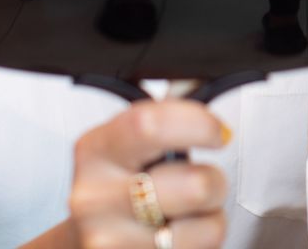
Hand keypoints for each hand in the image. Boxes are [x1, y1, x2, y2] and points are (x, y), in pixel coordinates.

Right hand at [67, 99, 230, 247]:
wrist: (89, 243)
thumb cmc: (121, 186)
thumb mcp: (131, 144)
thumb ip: (167, 115)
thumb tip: (206, 75)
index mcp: (95, 149)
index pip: (149, 124)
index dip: (198, 123)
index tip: (218, 132)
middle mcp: (94, 198)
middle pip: (194, 185)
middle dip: (215, 180)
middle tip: (202, 181)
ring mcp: (110, 242)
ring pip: (207, 226)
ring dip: (211, 217)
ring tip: (186, 213)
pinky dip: (203, 243)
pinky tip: (177, 236)